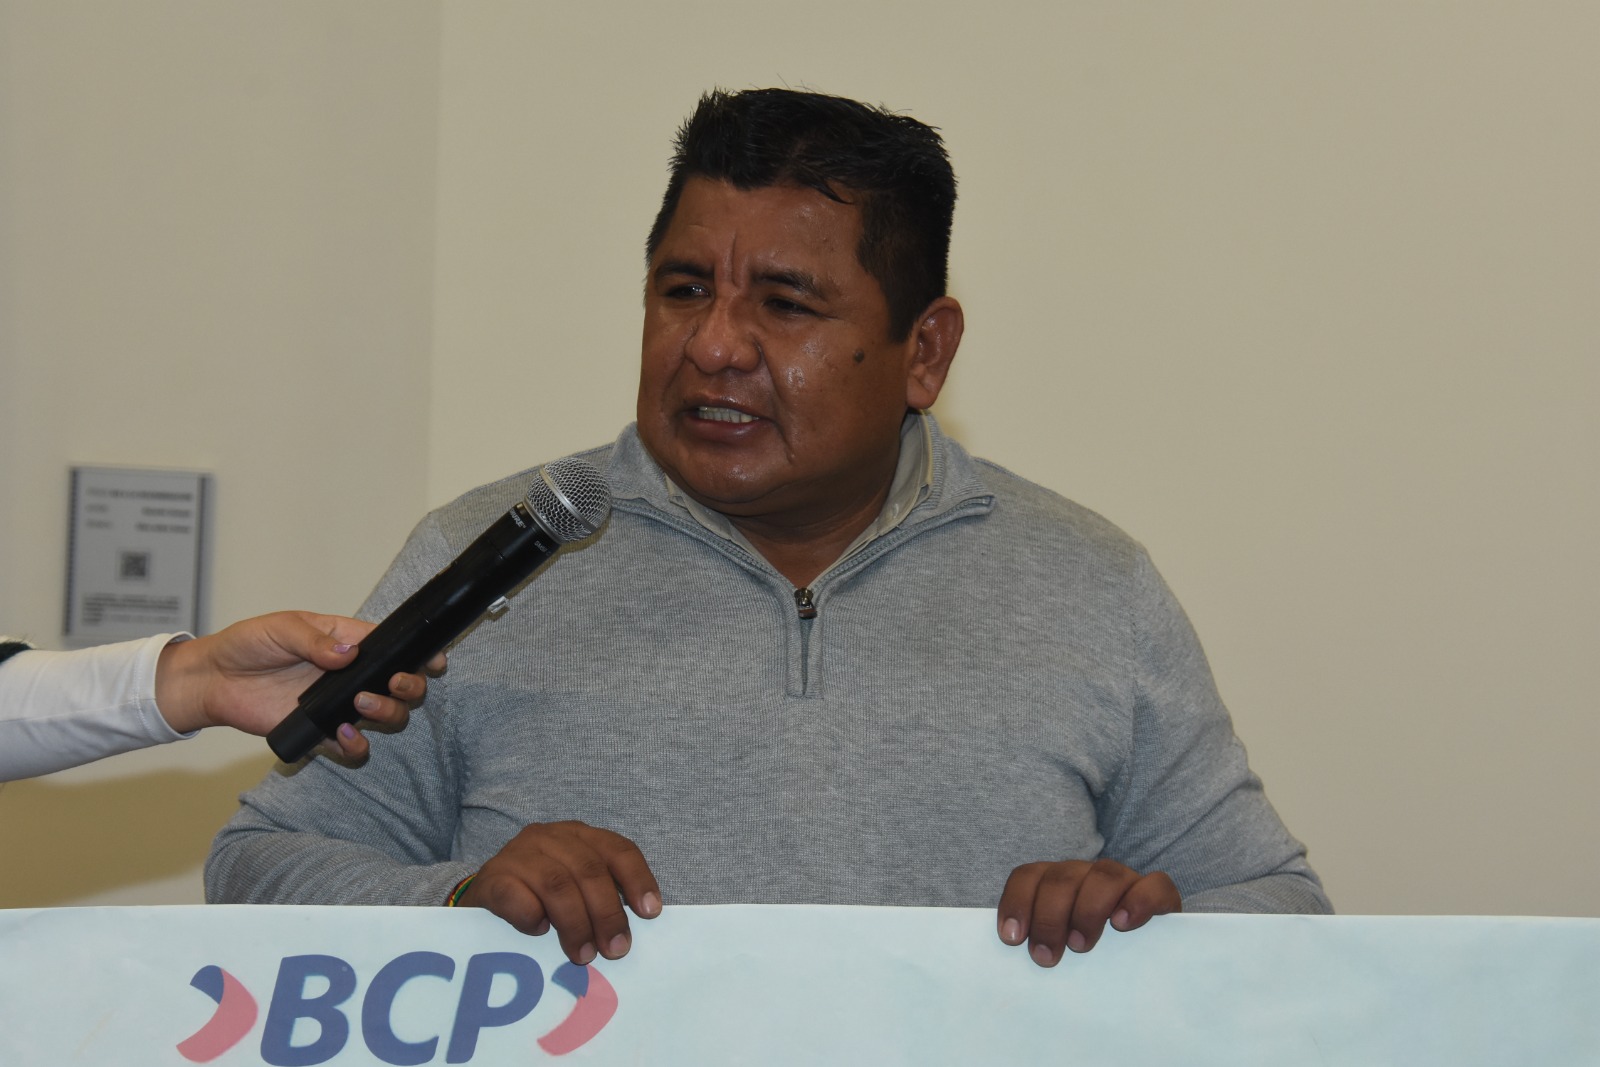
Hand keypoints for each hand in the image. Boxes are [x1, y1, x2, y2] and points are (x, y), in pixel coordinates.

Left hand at [153, 611, 445, 759]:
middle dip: (410, 686)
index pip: (395, 647)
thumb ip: (315, 640)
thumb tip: (348, 653)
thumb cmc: (249, 644)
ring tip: (361, 705)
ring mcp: (339, 705)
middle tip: (396, 684)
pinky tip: (343, 736)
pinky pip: (352, 747)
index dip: (420, 654)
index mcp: (349, 643)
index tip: (434, 661)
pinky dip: (357, 746)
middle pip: (402, 685)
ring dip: (387, 712)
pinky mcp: (321, 732)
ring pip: (387, 715)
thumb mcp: (282, 629)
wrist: (214, 679)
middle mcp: (352, 676)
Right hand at [458, 821, 662, 964]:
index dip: (638, 879)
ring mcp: (518, 854)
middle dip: (608, 913)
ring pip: (557, 884)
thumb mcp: (575, 887)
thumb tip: (627, 934)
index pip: (618, 849)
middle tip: (616, 949)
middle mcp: (550, 837)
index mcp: (579, 836)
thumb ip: (600, 897)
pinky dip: (533, 917)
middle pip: (589, 870)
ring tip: (582, 955)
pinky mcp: (492, 877)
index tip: (650, 912)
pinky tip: (540, 932)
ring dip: (575, 923)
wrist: (483, 896)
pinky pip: (517, 896)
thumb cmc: (538, 895)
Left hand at [997, 858, 1180, 966]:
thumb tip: (1013, 969)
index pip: (1029, 876)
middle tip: (1046, 956)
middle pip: (1062, 877)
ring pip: (1104, 875)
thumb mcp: (1060, 948)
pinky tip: (1122, 923)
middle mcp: (1087, 874)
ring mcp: (1124, 880)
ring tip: (1080, 945)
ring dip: (1087, 910)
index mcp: (1057, 882)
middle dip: (1048, 917)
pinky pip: (1154, 885)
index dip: (1017, 901)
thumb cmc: (1092, 957)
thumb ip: (1041, 945)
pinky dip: (1137, 901)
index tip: (1012, 937)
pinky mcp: (1159, 894)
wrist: (1148, 961)